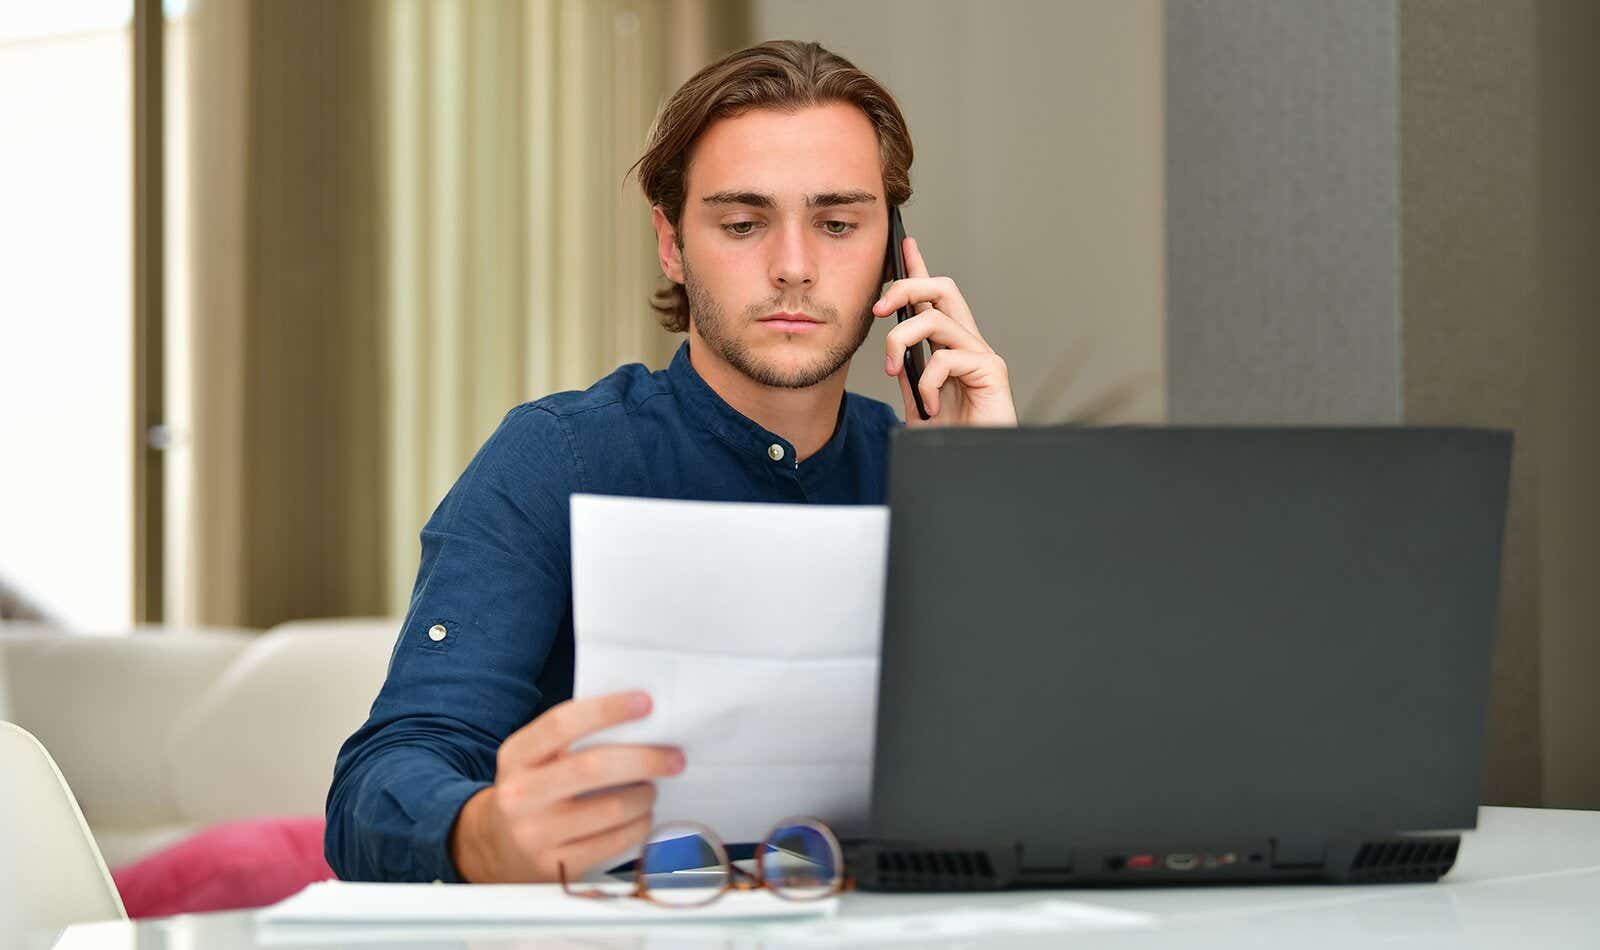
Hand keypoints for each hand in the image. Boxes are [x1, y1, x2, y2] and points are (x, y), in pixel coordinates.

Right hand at [450, 691, 683, 881]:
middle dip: (645, 759)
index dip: (607, 709)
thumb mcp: (536, 758)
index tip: (646, 702)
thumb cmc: (534, 789)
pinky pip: (614, 842)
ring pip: (612, 808)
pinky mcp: (556, 866)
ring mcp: (535, 834)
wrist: (496, 846)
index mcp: (516, 756)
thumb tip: (640, 719)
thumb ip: (574, 738)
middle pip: (593, 767)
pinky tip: (641, 817)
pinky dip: (639, 826)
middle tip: (674, 757)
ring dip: (646, 796)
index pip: (562, 723)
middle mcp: (520, 794)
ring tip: (651, 790)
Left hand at [873, 236, 1017, 426]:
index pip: (935, 299)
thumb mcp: (918, 403)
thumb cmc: (952, 440)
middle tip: (880, 308)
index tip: (906, 245)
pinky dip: (927, 383)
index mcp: (950, 348)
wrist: (971, 469)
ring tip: (894, 370)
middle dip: (907, 286)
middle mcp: (968, 345)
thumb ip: (910, 375)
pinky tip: (930, 406)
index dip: (921, 269)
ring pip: (935, 319)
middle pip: (943, 289)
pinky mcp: (992, 372)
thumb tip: (895, 352)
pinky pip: (947, 358)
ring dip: (901, 341)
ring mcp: (982, 356)